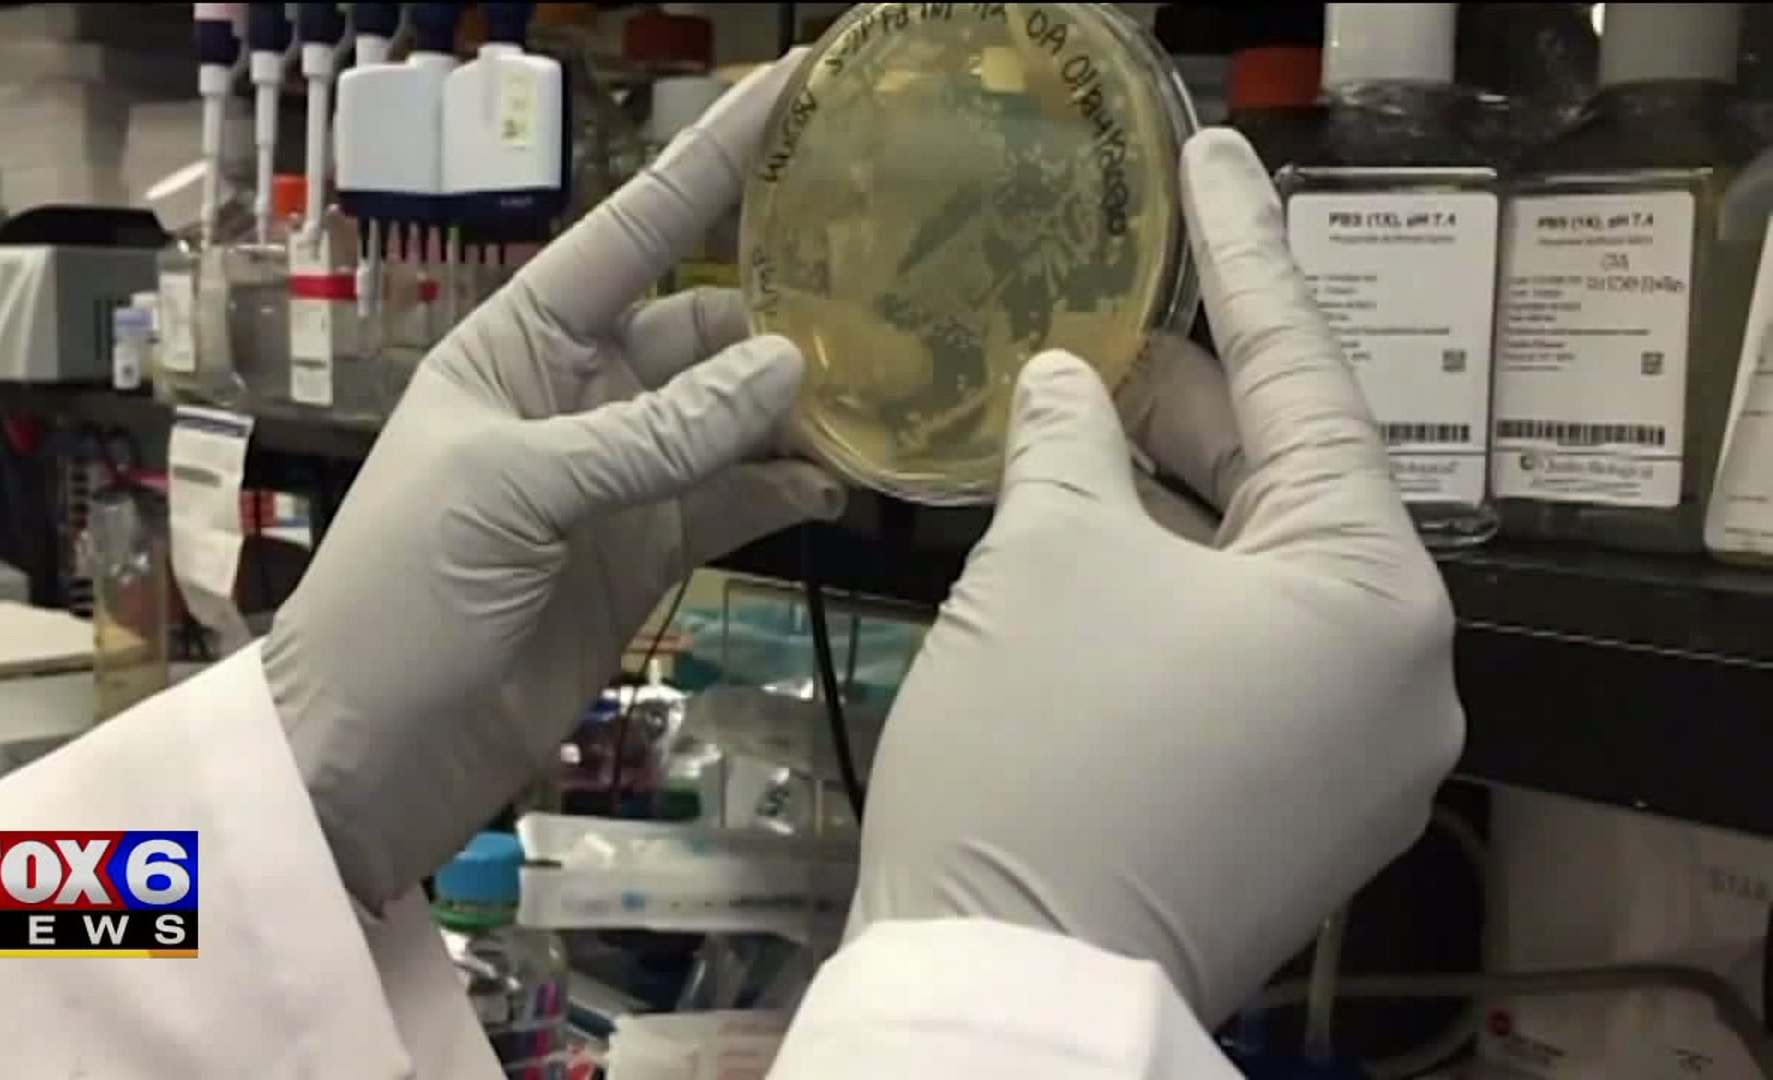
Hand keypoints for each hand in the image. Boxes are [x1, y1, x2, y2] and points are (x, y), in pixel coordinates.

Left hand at [265, 54, 843, 911]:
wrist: (372, 751)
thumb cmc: (404, 598)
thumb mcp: (514, 491)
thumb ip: (652, 433)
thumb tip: (785, 367)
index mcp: (521, 341)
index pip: (633, 229)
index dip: (713, 161)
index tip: (796, 92)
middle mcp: (579, 391)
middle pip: (702, 323)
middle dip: (781, 307)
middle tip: (885, 301)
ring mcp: (621, 475)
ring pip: (732, 413)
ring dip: (796, 406)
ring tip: (880, 396)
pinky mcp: (650, 553)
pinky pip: (736, 498)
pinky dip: (785, 489)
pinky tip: (837, 485)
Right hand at [844, 129, 1463, 1023]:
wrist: (1005, 990)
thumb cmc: (1039, 753)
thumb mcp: (1046, 561)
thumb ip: (1071, 441)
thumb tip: (1073, 386)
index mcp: (1377, 596)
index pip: (1307, 382)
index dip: (1242, 256)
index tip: (1211, 160)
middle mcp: (1402, 680)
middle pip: (1290, 490)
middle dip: (1188, 402)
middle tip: (1099, 322)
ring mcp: (1357, 760)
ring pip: (1260, 581)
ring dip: (1169, 504)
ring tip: (1074, 430)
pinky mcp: (1295, 814)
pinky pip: (1245, 662)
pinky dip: (1174, 596)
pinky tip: (1090, 547)